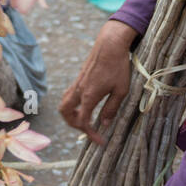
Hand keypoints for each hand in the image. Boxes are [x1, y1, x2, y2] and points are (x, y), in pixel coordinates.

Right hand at [59, 19, 136, 143]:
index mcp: (89, 96)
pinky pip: (69, 95)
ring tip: (84, 120)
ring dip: (71, 115)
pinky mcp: (80, 78)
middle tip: (88, 130)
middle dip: (74, 125)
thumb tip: (105, 123)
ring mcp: (78, 83)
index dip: (91, 134)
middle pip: (66, 113)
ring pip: (65, 104)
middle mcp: (79, 90)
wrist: (110, 43)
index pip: (83, 122)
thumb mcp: (121, 90)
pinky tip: (86, 105)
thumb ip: (112, 108)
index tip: (100, 141)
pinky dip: (74, 105)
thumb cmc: (118, 66)